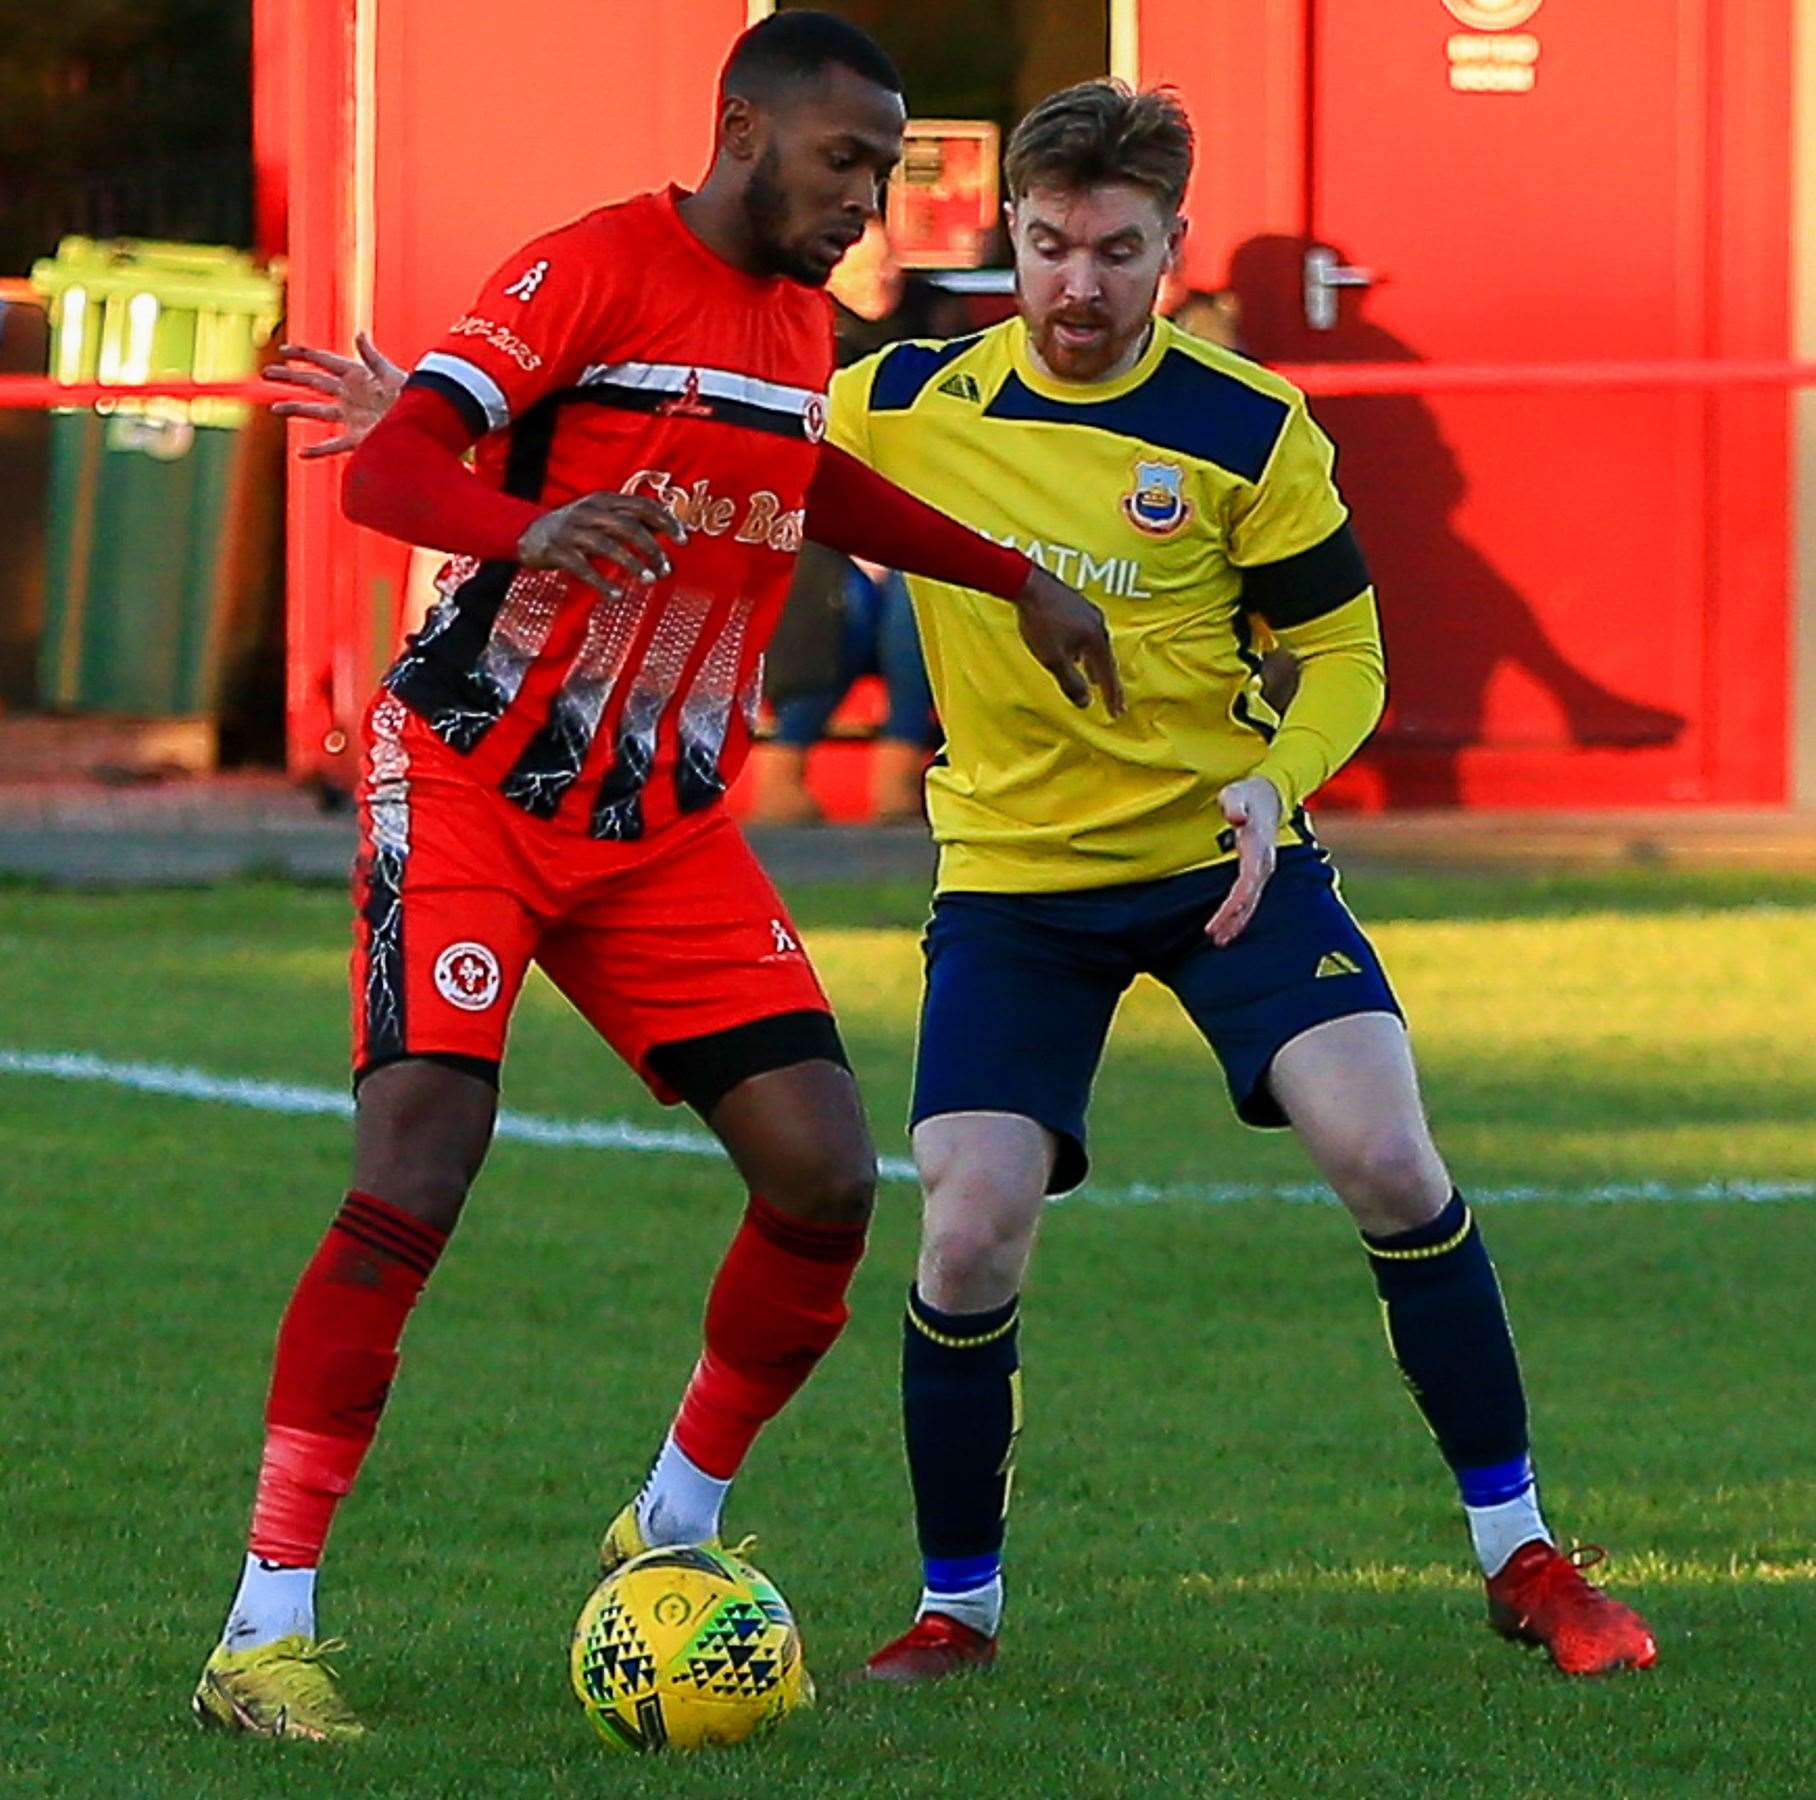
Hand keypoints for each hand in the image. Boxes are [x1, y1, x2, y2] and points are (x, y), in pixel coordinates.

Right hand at [263, 333, 405, 458]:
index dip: (304, 355)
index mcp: (357, 375)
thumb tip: (359, 334)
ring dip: (295, 409)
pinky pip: (334, 444)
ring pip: (316, 411)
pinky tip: (302, 453)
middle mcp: (350, 395)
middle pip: (313, 383)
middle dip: (289, 378)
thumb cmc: (414, 396)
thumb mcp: (391, 374)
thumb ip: (372, 357)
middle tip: (266, 373)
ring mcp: (351, 417)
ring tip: (274, 409)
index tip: (282, 350)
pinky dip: (318, 450)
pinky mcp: (358, 438)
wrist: (429, 424)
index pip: (324, 361)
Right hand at [517, 492, 688, 598]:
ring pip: (607, 545)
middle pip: (628, 525)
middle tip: (665, 569)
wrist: (528, 535)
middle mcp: (589, 511)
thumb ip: (632, 521)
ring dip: (632, 564)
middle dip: (651, 548)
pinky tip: (616, 595)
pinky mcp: (557, 550)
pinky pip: (582, 568)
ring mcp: (571, 530)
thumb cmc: (576, 529)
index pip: (641, 505)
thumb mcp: (603, 518)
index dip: (665, 521)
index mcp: (604, 500)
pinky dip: (601, 582)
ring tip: (649, 580)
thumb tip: (669, 528)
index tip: (684, 540)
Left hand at [1012, 568, 1124, 715]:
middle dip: (1106, 680)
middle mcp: (1098, 625)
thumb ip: (1070, 682)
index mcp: (1096, 639)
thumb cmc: (1040, 621)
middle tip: (1111, 699)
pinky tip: (1074, 650)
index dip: (1112, 696)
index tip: (1117, 712)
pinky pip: (1086, 633)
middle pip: (1105, 659)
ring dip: (1094, 664)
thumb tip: (1085, 702)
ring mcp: (1088, 612)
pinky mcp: (1076, 604)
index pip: (1108, 674)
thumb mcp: (1053, 659)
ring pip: (1095, 645)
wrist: (1027, 583)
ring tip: (1092, 677)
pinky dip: (1084, 648)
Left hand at [1204, 775, 1281, 945]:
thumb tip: (1237, 817)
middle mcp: (1264, 863)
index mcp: (1259, 848)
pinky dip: (1239, 913)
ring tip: (1219, 940)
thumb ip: (1235, 804)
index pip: (1248, 882)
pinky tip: (1226, 926)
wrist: (1267, 795)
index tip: (1218, 919)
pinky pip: (1249, 898)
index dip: (1234, 903)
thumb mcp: (1237, 794)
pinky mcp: (1257, 872)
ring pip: (1251, 902)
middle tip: (1214, 937)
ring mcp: (1263, 869)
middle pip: (1249, 898)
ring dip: (1236, 922)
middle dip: (1233, 919)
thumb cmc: (1247, 795)